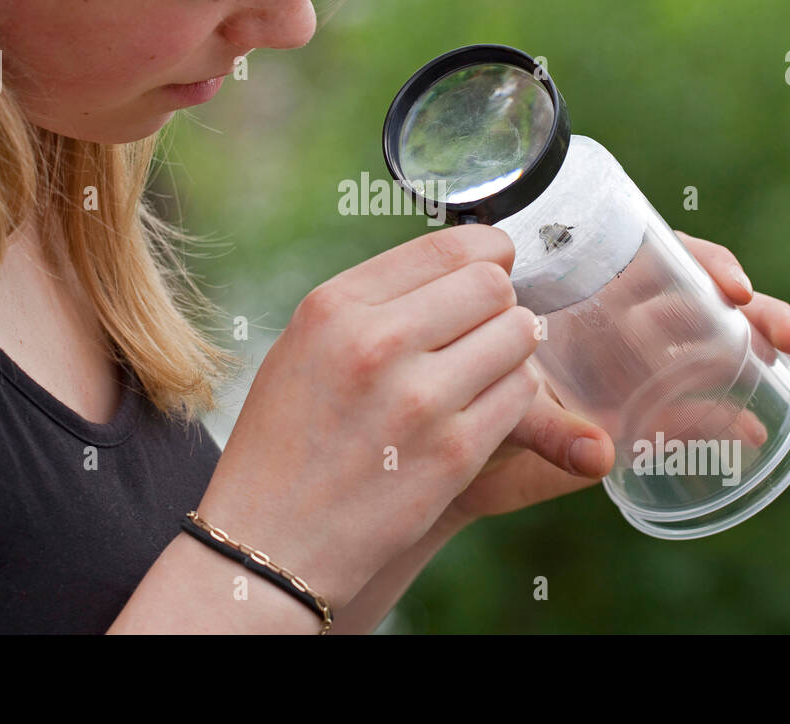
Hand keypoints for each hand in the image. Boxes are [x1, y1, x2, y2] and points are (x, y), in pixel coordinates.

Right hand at [196, 223, 542, 610]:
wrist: (269, 543)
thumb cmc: (285, 442)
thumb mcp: (303, 345)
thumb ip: (375, 301)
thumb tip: (465, 266)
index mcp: (335, 307)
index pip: (447, 247)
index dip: (488, 251)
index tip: (496, 264)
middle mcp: (376, 343)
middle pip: (492, 286)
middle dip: (498, 303)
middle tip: (482, 330)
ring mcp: (419, 400)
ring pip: (517, 335)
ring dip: (510, 350)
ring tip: (480, 372)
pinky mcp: (453, 453)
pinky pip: (520, 394)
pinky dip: (512, 397)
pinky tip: (478, 410)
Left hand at [443, 229, 789, 523]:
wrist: (456, 449)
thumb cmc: (470, 404)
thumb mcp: (503, 402)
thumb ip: (545, 427)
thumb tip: (599, 458)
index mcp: (590, 293)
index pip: (662, 256)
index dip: (707, 263)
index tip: (734, 289)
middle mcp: (623, 322)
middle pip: (706, 299)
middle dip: (761, 312)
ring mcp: (641, 366)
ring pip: (717, 346)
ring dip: (770, 356)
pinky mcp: (647, 412)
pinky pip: (700, 405)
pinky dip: (734, 414)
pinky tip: (761, 428)